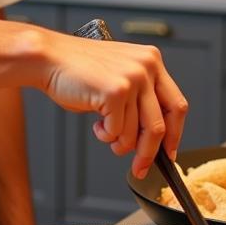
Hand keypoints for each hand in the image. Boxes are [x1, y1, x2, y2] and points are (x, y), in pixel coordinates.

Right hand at [40, 33, 186, 178]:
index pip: (176, 105)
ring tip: (105, 131)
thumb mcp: (119, 76)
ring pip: (136, 133)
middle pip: (160, 125)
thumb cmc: (78, 69)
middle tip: (141, 167)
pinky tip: (96, 123)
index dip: (175, 134)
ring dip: (119, 143)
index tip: (168, 152)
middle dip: (149, 153)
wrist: (49, 58)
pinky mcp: (115, 91)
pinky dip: (105, 135)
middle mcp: (146, 67)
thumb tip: (151, 137)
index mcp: (151, 60)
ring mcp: (132, 79)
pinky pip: (116, 132)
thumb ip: (139, 98)